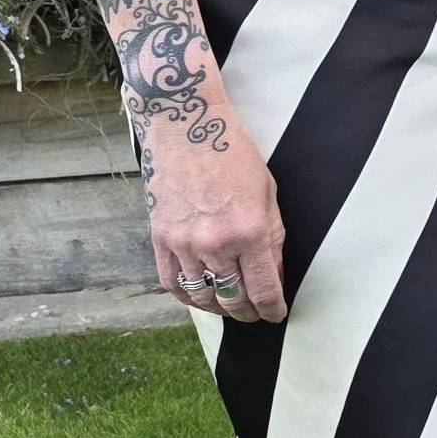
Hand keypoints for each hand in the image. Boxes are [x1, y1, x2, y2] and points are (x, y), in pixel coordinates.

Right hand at [140, 106, 288, 324]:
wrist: (186, 123)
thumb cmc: (232, 151)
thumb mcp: (268, 192)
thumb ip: (273, 238)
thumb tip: (275, 274)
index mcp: (249, 231)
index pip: (263, 290)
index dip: (272, 309)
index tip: (276, 314)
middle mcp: (216, 243)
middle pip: (233, 299)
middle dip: (248, 313)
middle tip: (255, 313)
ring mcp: (184, 242)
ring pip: (202, 295)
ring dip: (219, 307)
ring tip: (229, 306)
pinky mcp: (160, 237)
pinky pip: (172, 282)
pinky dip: (187, 296)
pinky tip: (198, 296)